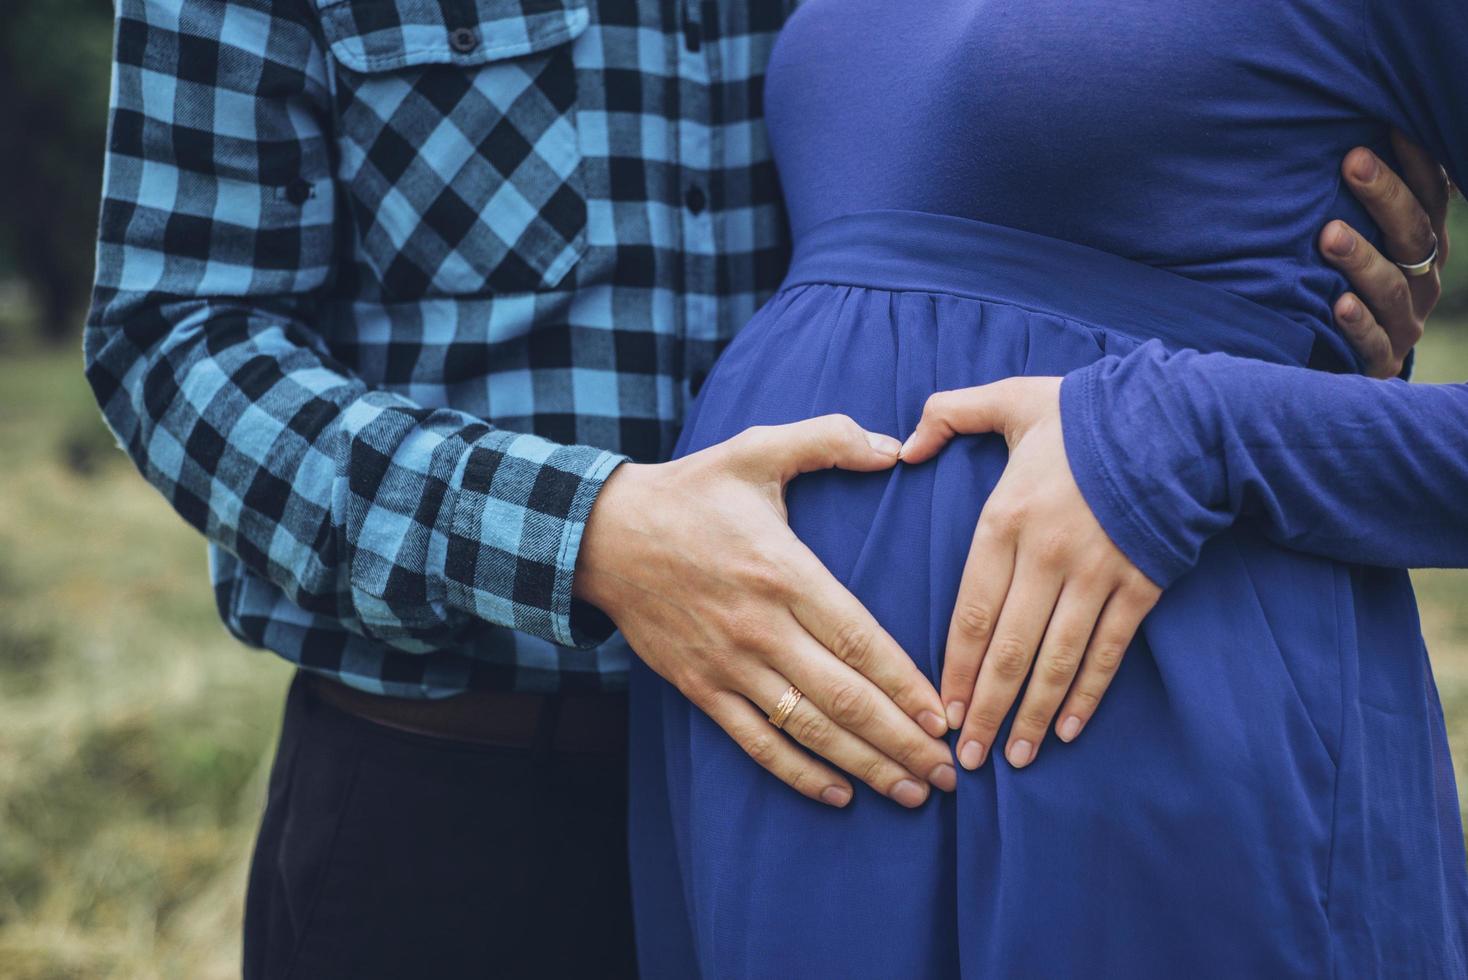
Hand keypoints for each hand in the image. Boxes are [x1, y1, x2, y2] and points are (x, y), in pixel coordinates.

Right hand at [576, 415, 955, 806]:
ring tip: (912, 792)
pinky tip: (838, 794)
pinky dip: (797, 773)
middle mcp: (759, 627)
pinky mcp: (700, 686)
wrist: (603, 535)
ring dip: (863, 765)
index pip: (858, 638)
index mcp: (782, 571)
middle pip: (843, 698)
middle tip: (948, 772)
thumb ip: (827, 439)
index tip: (944, 717)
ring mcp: (727, 663)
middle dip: (901, 741)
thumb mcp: (756, 449)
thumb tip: (894, 446)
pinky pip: (755, 740)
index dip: (905, 684)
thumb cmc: (691, 491)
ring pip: (807, 728)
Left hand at [900, 379, 1160, 771]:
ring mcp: (1096, 576)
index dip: (953, 667)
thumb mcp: (1010, 399)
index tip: (937, 710)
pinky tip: (1069, 730)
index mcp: (1006, 519)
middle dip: (984, 708)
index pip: (970, 611)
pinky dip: (1088, 694)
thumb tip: (904, 447)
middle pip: (1008, 649)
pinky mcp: (1140, 587)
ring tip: (1012, 756)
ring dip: (1032, 714)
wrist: (1177, 418)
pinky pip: (1108, 652)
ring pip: (1057, 661)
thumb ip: (949, 414)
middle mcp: (1047, 556)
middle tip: (967, 757)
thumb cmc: (1086, 412)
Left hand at [1324, 130, 1453, 377]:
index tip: (1388, 123)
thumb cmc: (1339, 279)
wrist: (1335, 360)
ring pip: (1391, 287)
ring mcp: (1404, 321)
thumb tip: (1340, 135)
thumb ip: (1355, 199)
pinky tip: (1336, 304)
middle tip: (1352, 160)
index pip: (1429, 195)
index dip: (1415, 160)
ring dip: (1362, 259)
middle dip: (1385, 195)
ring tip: (1329, 235)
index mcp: (1423, 242)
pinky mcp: (1380, 360)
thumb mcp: (1356, 236)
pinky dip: (1357, 323)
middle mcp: (1422, 279)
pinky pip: (1373, 342)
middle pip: (1412, 233)